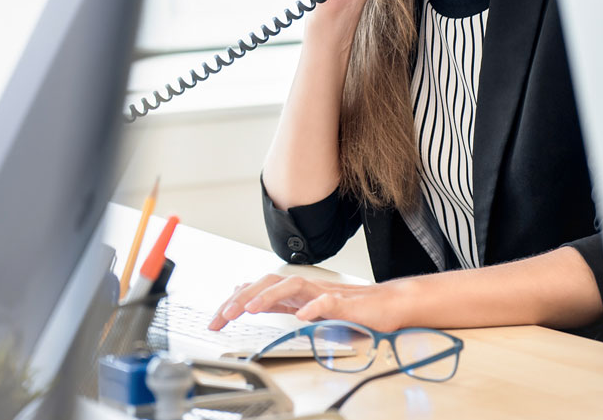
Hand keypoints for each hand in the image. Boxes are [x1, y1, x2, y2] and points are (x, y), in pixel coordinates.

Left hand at [207, 273, 403, 331]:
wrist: (387, 305)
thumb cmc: (348, 307)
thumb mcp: (305, 307)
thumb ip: (280, 303)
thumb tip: (250, 301)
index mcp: (294, 293)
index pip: (258, 290)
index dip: (234, 302)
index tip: (215, 319)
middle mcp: (305, 288)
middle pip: (269, 282)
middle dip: (243, 297)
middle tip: (223, 316)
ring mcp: (324, 293)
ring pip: (293, 286)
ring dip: (269, 295)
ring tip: (252, 308)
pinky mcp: (345, 303)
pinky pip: (328, 302)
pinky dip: (314, 306)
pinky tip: (302, 316)